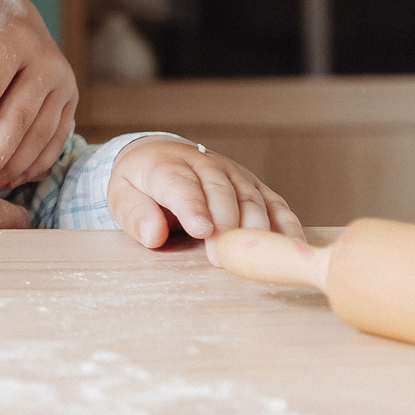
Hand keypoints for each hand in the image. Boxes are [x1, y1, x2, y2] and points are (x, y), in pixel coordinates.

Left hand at [0, 0, 78, 199]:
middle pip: (19, 116)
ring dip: (8, 169)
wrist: (11, 8)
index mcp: (14, 37)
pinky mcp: (69, 105)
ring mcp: (63, 85)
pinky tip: (1, 184)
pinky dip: (29, 167)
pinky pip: (53, 143)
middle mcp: (47, 61)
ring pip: (39, 136)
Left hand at [106, 138, 302, 247]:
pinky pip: (274, 203)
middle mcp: (204, 164)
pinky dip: (286, 224)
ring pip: (251, 197)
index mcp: (167, 164)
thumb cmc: (141, 183)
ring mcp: (233, 173)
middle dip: (225, 225)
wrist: (160, 155)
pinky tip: (293, 246)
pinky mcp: (252, 185)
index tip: (201, 230)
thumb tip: (153, 234)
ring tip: (254, 259)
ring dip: (255, 229)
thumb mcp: (122, 195)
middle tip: (222, 257)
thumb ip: (134, 214)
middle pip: (221, 192)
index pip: (181, 184)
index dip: (193, 207)